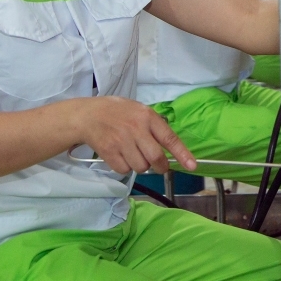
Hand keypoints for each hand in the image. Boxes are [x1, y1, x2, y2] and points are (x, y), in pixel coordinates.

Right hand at [73, 96, 195, 174]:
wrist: (88, 115)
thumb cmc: (118, 112)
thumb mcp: (140, 110)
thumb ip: (155, 126)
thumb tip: (171, 148)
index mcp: (147, 117)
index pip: (169, 138)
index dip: (182, 154)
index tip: (192, 166)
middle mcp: (136, 129)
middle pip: (156, 158)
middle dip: (161, 166)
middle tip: (160, 166)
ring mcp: (121, 141)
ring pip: (141, 167)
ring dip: (141, 166)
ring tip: (133, 154)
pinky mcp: (109, 152)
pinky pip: (124, 170)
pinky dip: (125, 167)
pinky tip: (120, 156)